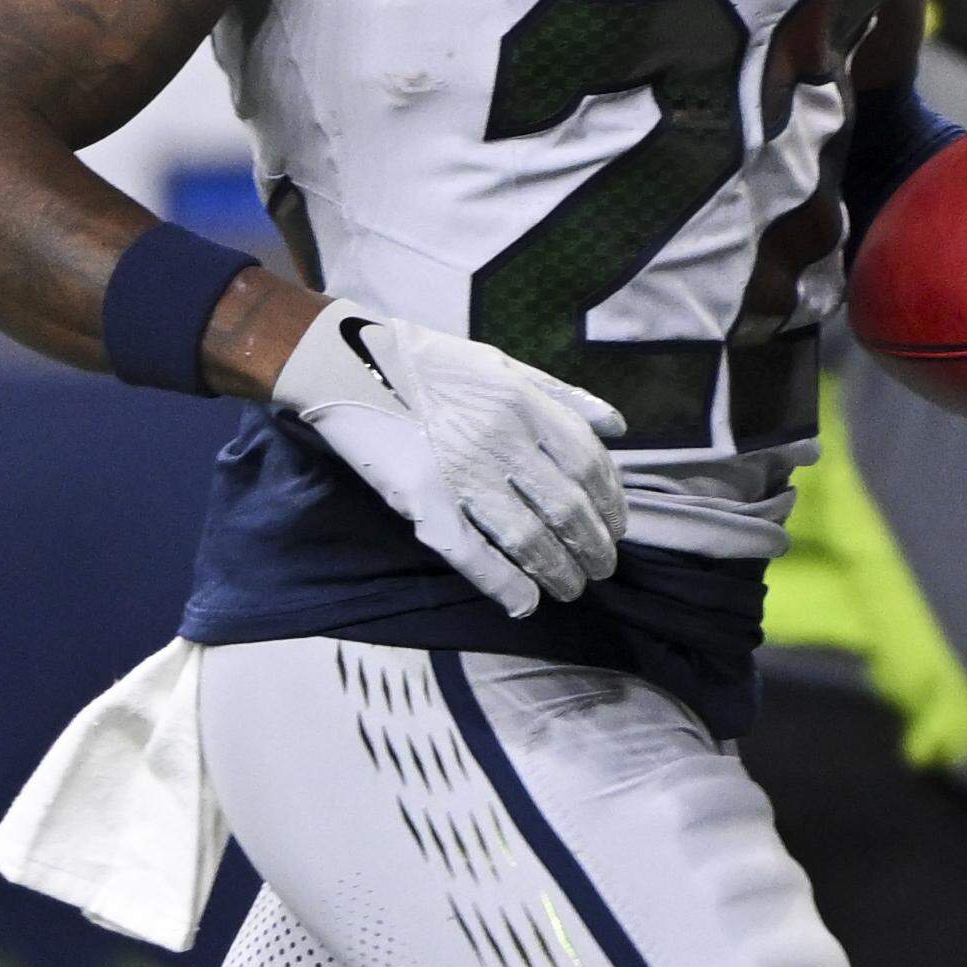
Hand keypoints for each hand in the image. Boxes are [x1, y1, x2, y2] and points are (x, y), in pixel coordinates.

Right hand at [269, 304, 629, 615]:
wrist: (348, 364)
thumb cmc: (430, 364)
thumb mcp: (502, 363)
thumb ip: (561, 395)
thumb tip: (617, 426)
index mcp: (523, 401)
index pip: (588, 462)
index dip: (610, 502)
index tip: (615, 526)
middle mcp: (500, 437)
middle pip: (567, 507)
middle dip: (593, 546)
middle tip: (601, 567)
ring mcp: (461, 473)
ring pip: (528, 538)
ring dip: (559, 571)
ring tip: (571, 587)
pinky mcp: (424, 503)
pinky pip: (474, 555)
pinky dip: (504, 585)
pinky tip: (525, 603)